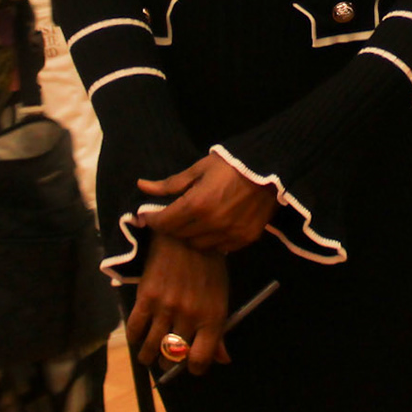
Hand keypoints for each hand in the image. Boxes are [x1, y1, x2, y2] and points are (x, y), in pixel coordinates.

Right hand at [127, 235, 230, 374]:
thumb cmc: (208, 266)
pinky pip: (135, 327)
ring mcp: (166, 307)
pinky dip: (134, 337)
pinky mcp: (146, 297)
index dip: (194, 368)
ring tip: (148, 356)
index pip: (200, 358)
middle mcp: (188, 316)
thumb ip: (219, 331)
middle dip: (169, 363)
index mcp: (212, 317)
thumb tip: (222, 359)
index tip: (190, 366)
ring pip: (152, 346)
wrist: (185, 235)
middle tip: (166, 359)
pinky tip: (137, 338)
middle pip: (174, 355)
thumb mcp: (220, 297)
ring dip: (148, 356)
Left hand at [138, 154, 278, 253]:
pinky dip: (212, 240)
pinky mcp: (244, 238)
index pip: (164, 223)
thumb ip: (170, 184)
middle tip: (172, 216)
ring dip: (190, 236)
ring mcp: (229, 234)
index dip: (152, 220)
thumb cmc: (230, 164)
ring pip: (198, 245)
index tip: (148, 216)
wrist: (269, 168)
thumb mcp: (198, 169)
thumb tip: (142, 186)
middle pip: (179, 235)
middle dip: (171, 226)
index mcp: (196, 204)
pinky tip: (212, 227)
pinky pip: (220, 248)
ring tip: (193, 222)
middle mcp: (211, 224)